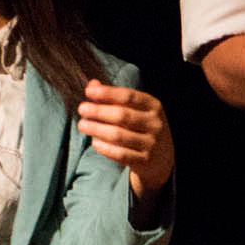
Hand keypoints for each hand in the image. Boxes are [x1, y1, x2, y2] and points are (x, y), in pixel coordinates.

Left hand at [77, 80, 175, 197]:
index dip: (107, 93)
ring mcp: (151, 143)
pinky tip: (94, 142)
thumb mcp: (136, 110)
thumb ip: (114, 97)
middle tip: (82, 109)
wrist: (163, 158)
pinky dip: (105, 148)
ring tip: (82, 125)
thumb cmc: (143, 127)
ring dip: (97, 129)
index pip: (128, 96)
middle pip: (122, 115)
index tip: (88, 91)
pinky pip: (120, 154)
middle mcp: (154, 123)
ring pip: (119, 135)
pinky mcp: (144, 160)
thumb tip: (92, 85)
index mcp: (153, 106)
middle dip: (99, 111)